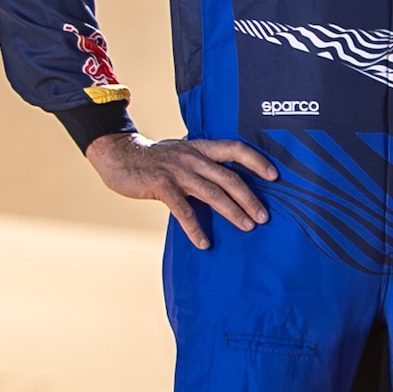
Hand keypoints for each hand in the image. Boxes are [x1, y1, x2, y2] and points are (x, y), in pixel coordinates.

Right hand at [87, 130, 272, 246]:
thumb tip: (229, 182)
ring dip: (232, 212)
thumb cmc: (154, 158)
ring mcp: (177, 171)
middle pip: (229, 178)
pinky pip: (183, 211)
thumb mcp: (182, 153)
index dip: (257, 161)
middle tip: (264, 217)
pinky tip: (204, 243)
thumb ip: (203, 163)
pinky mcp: (161, 186)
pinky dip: (195, 229)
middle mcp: (193, 158)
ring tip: (247, 227)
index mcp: (201, 148)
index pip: (236, 149)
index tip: (275, 176)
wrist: (118, 154)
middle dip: (250, 198)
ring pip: (212, 194)